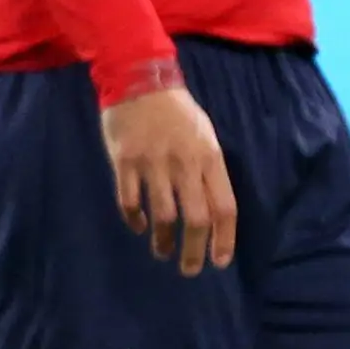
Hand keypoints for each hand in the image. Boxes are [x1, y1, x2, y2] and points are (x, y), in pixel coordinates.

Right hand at [101, 83, 236, 276]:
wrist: (139, 79)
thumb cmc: (177, 111)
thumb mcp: (205, 135)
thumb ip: (208, 170)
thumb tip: (212, 211)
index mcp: (209, 157)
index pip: (224, 206)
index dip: (224, 238)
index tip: (220, 261)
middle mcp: (184, 164)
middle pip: (196, 219)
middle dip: (193, 251)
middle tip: (189, 269)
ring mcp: (153, 164)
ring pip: (163, 216)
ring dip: (164, 242)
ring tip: (163, 252)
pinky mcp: (125, 162)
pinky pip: (130, 202)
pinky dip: (135, 220)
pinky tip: (139, 226)